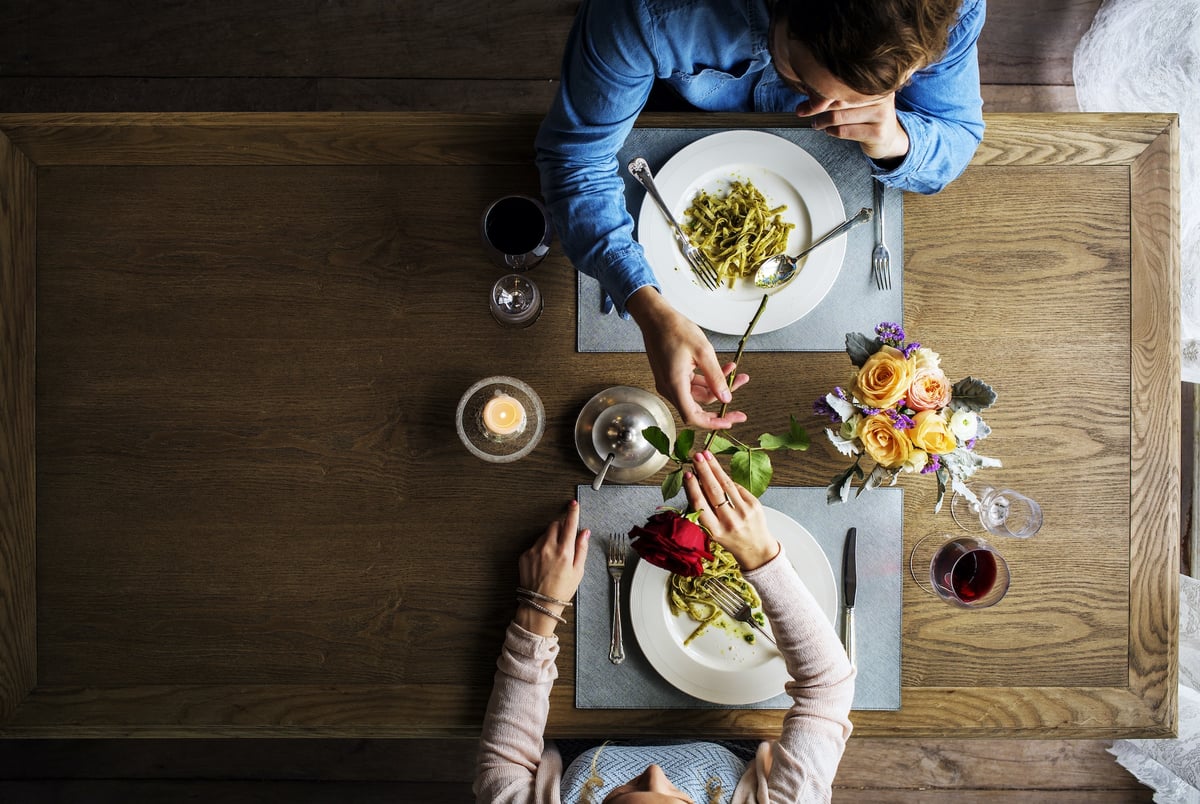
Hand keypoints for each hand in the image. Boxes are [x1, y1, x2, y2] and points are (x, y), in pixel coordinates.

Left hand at [516, 500, 589, 634]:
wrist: (540, 603)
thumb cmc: (562, 590)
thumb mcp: (578, 571)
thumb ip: (582, 549)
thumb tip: (584, 532)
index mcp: (565, 552)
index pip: (570, 525)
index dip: (573, 512)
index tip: (573, 504)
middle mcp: (548, 548)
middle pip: (555, 525)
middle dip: (560, 528)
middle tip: (564, 540)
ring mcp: (535, 551)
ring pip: (544, 534)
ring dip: (550, 538)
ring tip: (553, 556)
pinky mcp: (525, 555)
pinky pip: (535, 544)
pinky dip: (540, 548)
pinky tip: (543, 562)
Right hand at [625, 288, 748, 428]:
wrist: (656, 317)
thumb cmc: (676, 330)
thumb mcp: (703, 352)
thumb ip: (715, 378)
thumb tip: (726, 399)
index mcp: (675, 384)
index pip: (693, 416)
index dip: (712, 423)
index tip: (730, 421)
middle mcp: (669, 388)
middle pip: (698, 406)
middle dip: (721, 401)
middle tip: (741, 401)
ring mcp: (669, 382)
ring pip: (698, 394)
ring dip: (717, 386)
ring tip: (736, 373)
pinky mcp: (671, 376)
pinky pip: (692, 384)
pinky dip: (707, 379)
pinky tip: (723, 368)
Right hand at [684, 451, 779, 570]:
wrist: (756, 549)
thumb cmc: (730, 539)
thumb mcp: (712, 531)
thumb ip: (703, 510)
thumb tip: (696, 482)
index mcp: (715, 531)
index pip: (700, 504)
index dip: (692, 487)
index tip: (687, 474)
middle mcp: (730, 521)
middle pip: (713, 490)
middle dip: (704, 470)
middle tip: (696, 456)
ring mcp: (744, 512)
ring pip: (726, 484)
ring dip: (715, 467)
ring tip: (707, 456)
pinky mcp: (754, 505)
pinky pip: (738, 487)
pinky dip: (727, 478)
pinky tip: (719, 470)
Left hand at [798, 94, 909, 164]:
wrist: (888, 138)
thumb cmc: (867, 117)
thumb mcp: (854, 102)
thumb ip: (834, 96)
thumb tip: (806, 93)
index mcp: (874, 83)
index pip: (841, 85)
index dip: (820, 92)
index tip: (806, 99)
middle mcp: (881, 96)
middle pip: (839, 100)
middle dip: (817, 108)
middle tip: (804, 112)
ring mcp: (881, 114)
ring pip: (839, 116)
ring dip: (822, 121)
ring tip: (817, 123)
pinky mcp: (878, 133)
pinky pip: (845, 131)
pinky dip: (832, 131)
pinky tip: (830, 130)